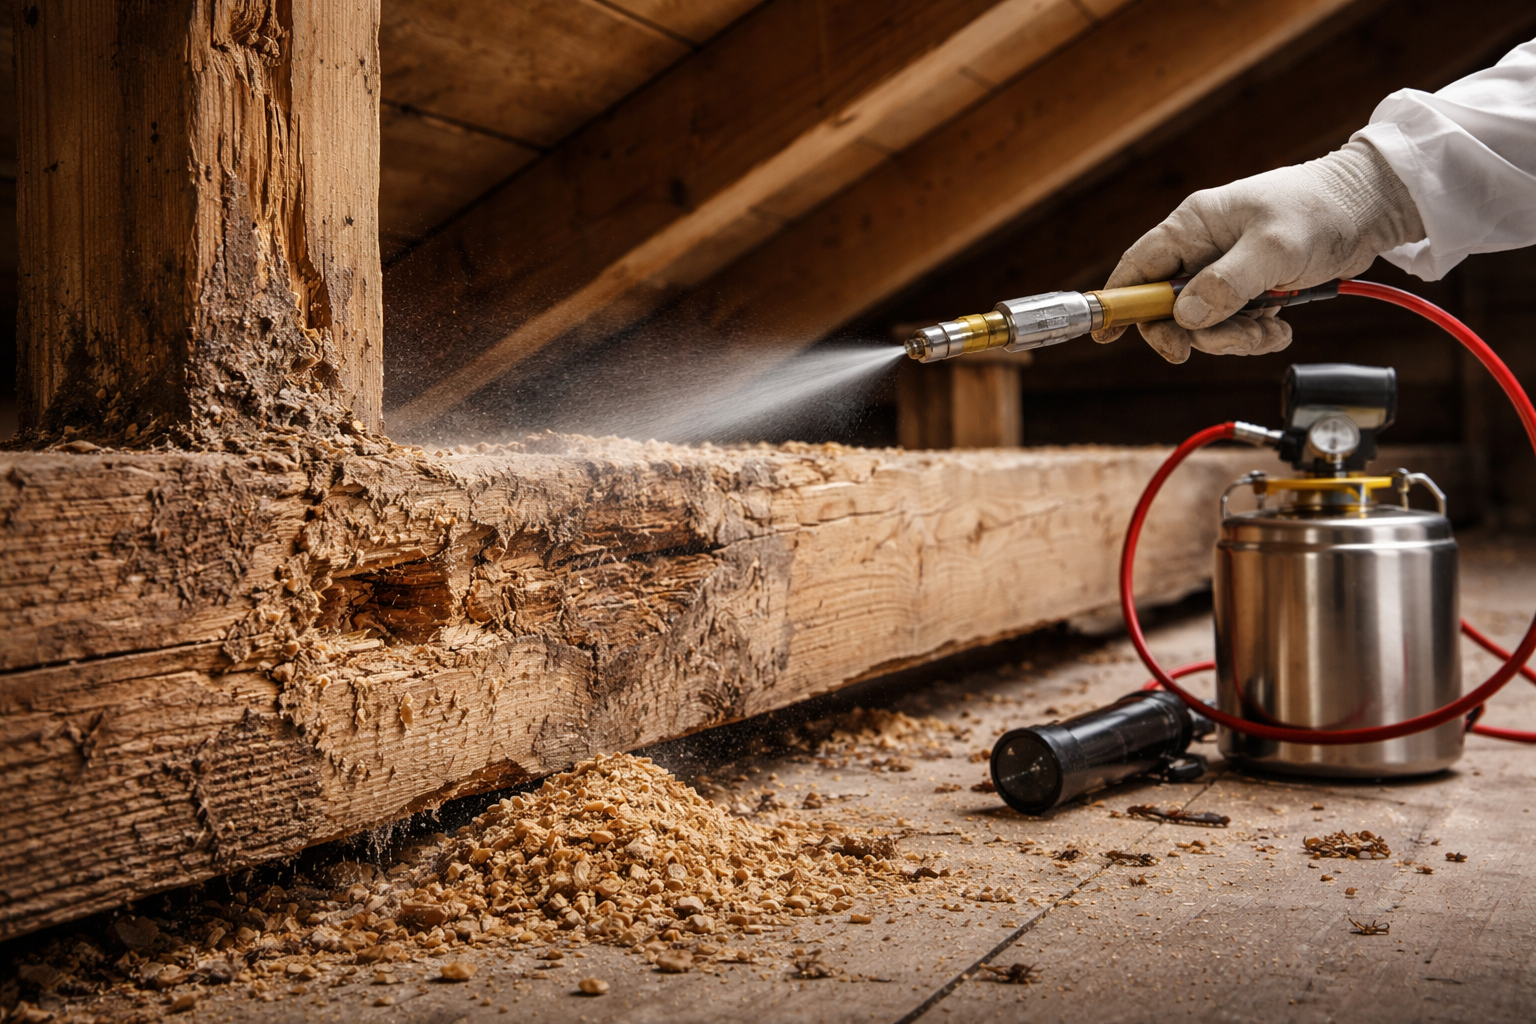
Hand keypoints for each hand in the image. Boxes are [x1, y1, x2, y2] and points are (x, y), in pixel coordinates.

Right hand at [1094, 140, 1423, 362]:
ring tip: (1269, 329)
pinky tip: (1280, 327)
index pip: (1137, 268)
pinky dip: (1255, 334)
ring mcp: (1225, 269)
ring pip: (1204, 323)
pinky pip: (1234, 324)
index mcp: (1192, 227)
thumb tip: (1185, 318)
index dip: (1118, 303)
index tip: (1108, 335)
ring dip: (1234, 337)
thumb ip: (1225, 284)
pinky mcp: (1250, 286)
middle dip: (1195, 333)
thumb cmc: (1321, 209)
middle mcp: (1202, 248)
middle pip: (1168, 308)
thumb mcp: (1272, 248)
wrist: (1371, 205)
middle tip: (1225, 341)